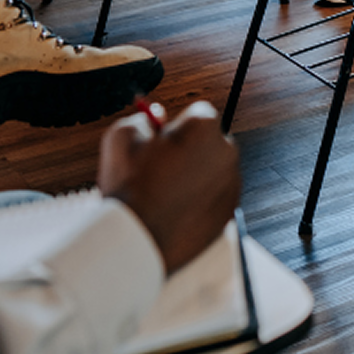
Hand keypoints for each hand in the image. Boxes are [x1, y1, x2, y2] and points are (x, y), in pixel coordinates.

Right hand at [100, 101, 238, 274]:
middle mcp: (226, 150)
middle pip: (210, 141)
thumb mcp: (122, 136)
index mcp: (204, 127)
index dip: (177, 127)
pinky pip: (217, 197)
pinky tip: (177, 211)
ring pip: (214, 170)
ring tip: (165, 195)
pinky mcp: (230, 211)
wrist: (137, 240)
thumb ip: (143, 118)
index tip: (162, 141)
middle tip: (163, 168)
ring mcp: (231, 183)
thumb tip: (156, 117)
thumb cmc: (129, 186)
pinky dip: (202, 201)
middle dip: (191, 149)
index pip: (198, 113)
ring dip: (197, 176)